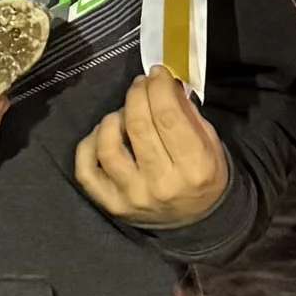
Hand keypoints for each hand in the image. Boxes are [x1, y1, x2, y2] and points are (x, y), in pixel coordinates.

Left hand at [74, 65, 231, 226]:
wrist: (195, 221)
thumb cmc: (203, 174)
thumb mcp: (209, 142)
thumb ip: (187, 112)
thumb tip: (163, 82)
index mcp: (195, 167)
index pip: (169, 117)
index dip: (158, 87)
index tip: (157, 73)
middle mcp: (162, 184)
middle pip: (138, 126)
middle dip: (137, 94)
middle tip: (140, 84)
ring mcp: (132, 196)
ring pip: (108, 146)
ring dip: (113, 118)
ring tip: (125, 112)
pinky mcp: (111, 204)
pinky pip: (86, 170)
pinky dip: (89, 144)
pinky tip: (103, 135)